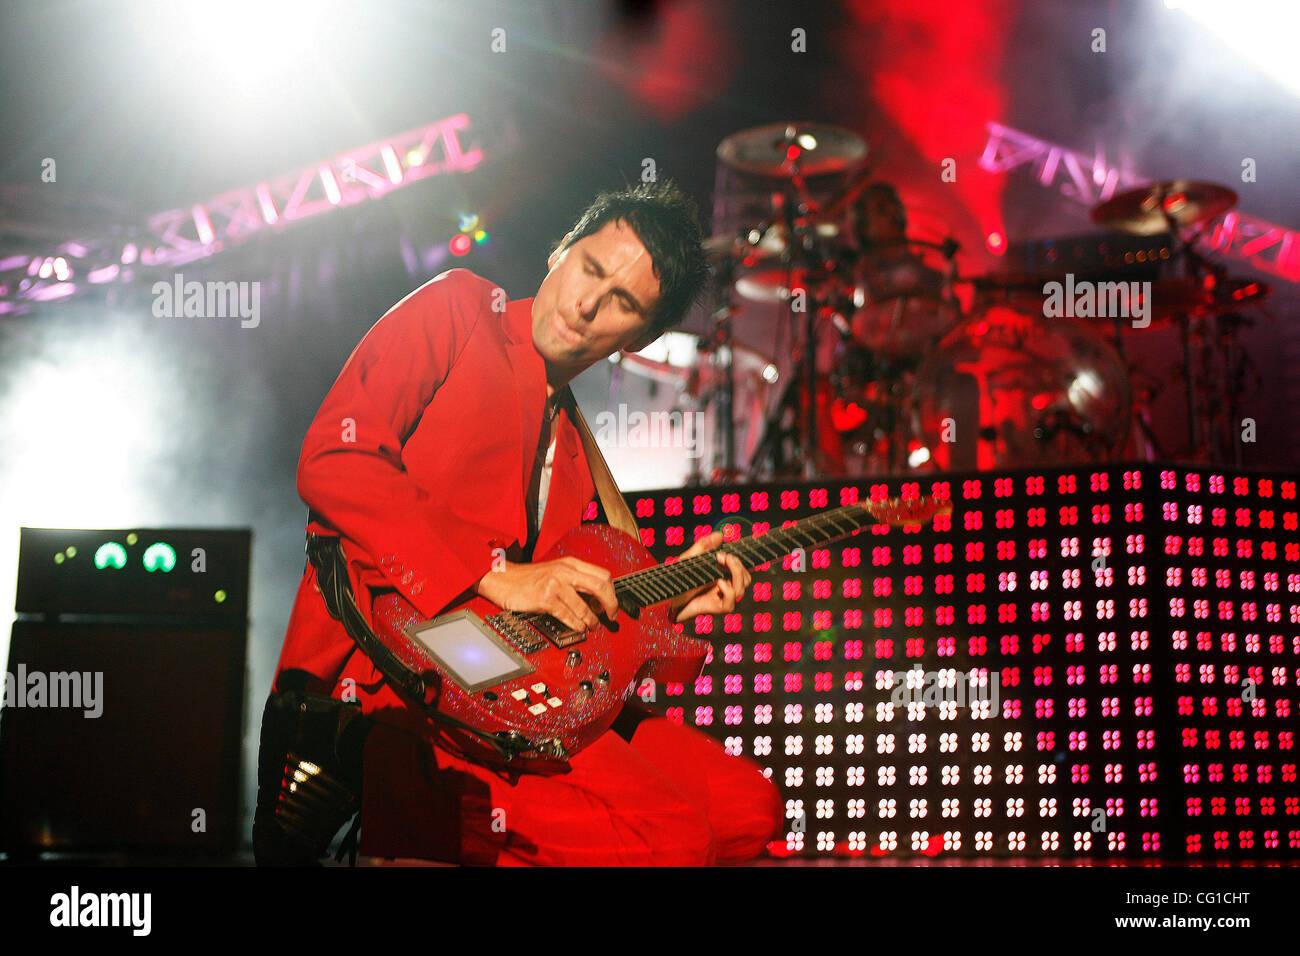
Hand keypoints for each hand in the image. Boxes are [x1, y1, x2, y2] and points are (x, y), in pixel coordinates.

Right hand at [475, 555, 617, 632]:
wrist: (503, 579)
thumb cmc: (529, 578)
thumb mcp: (556, 571)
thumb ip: (576, 580)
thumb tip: (597, 599)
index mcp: (571, 563)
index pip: (602, 575)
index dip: (612, 592)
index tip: (612, 605)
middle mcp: (565, 571)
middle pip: (600, 586)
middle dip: (610, 604)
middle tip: (610, 616)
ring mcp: (555, 584)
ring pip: (584, 605)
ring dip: (592, 620)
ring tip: (593, 626)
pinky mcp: (545, 598)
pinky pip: (568, 615)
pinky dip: (577, 624)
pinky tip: (579, 628)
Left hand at [668, 531, 750, 622]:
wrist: (667, 599)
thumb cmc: (678, 580)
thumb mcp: (689, 558)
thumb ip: (704, 546)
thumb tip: (720, 535)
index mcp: (722, 574)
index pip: (742, 568)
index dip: (741, 561)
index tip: (727, 553)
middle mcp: (725, 586)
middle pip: (746, 577)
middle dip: (738, 565)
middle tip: (723, 556)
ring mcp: (722, 598)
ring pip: (741, 588)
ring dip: (736, 573)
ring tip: (721, 563)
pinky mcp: (717, 608)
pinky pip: (730, 603)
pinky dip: (728, 591)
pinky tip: (719, 583)